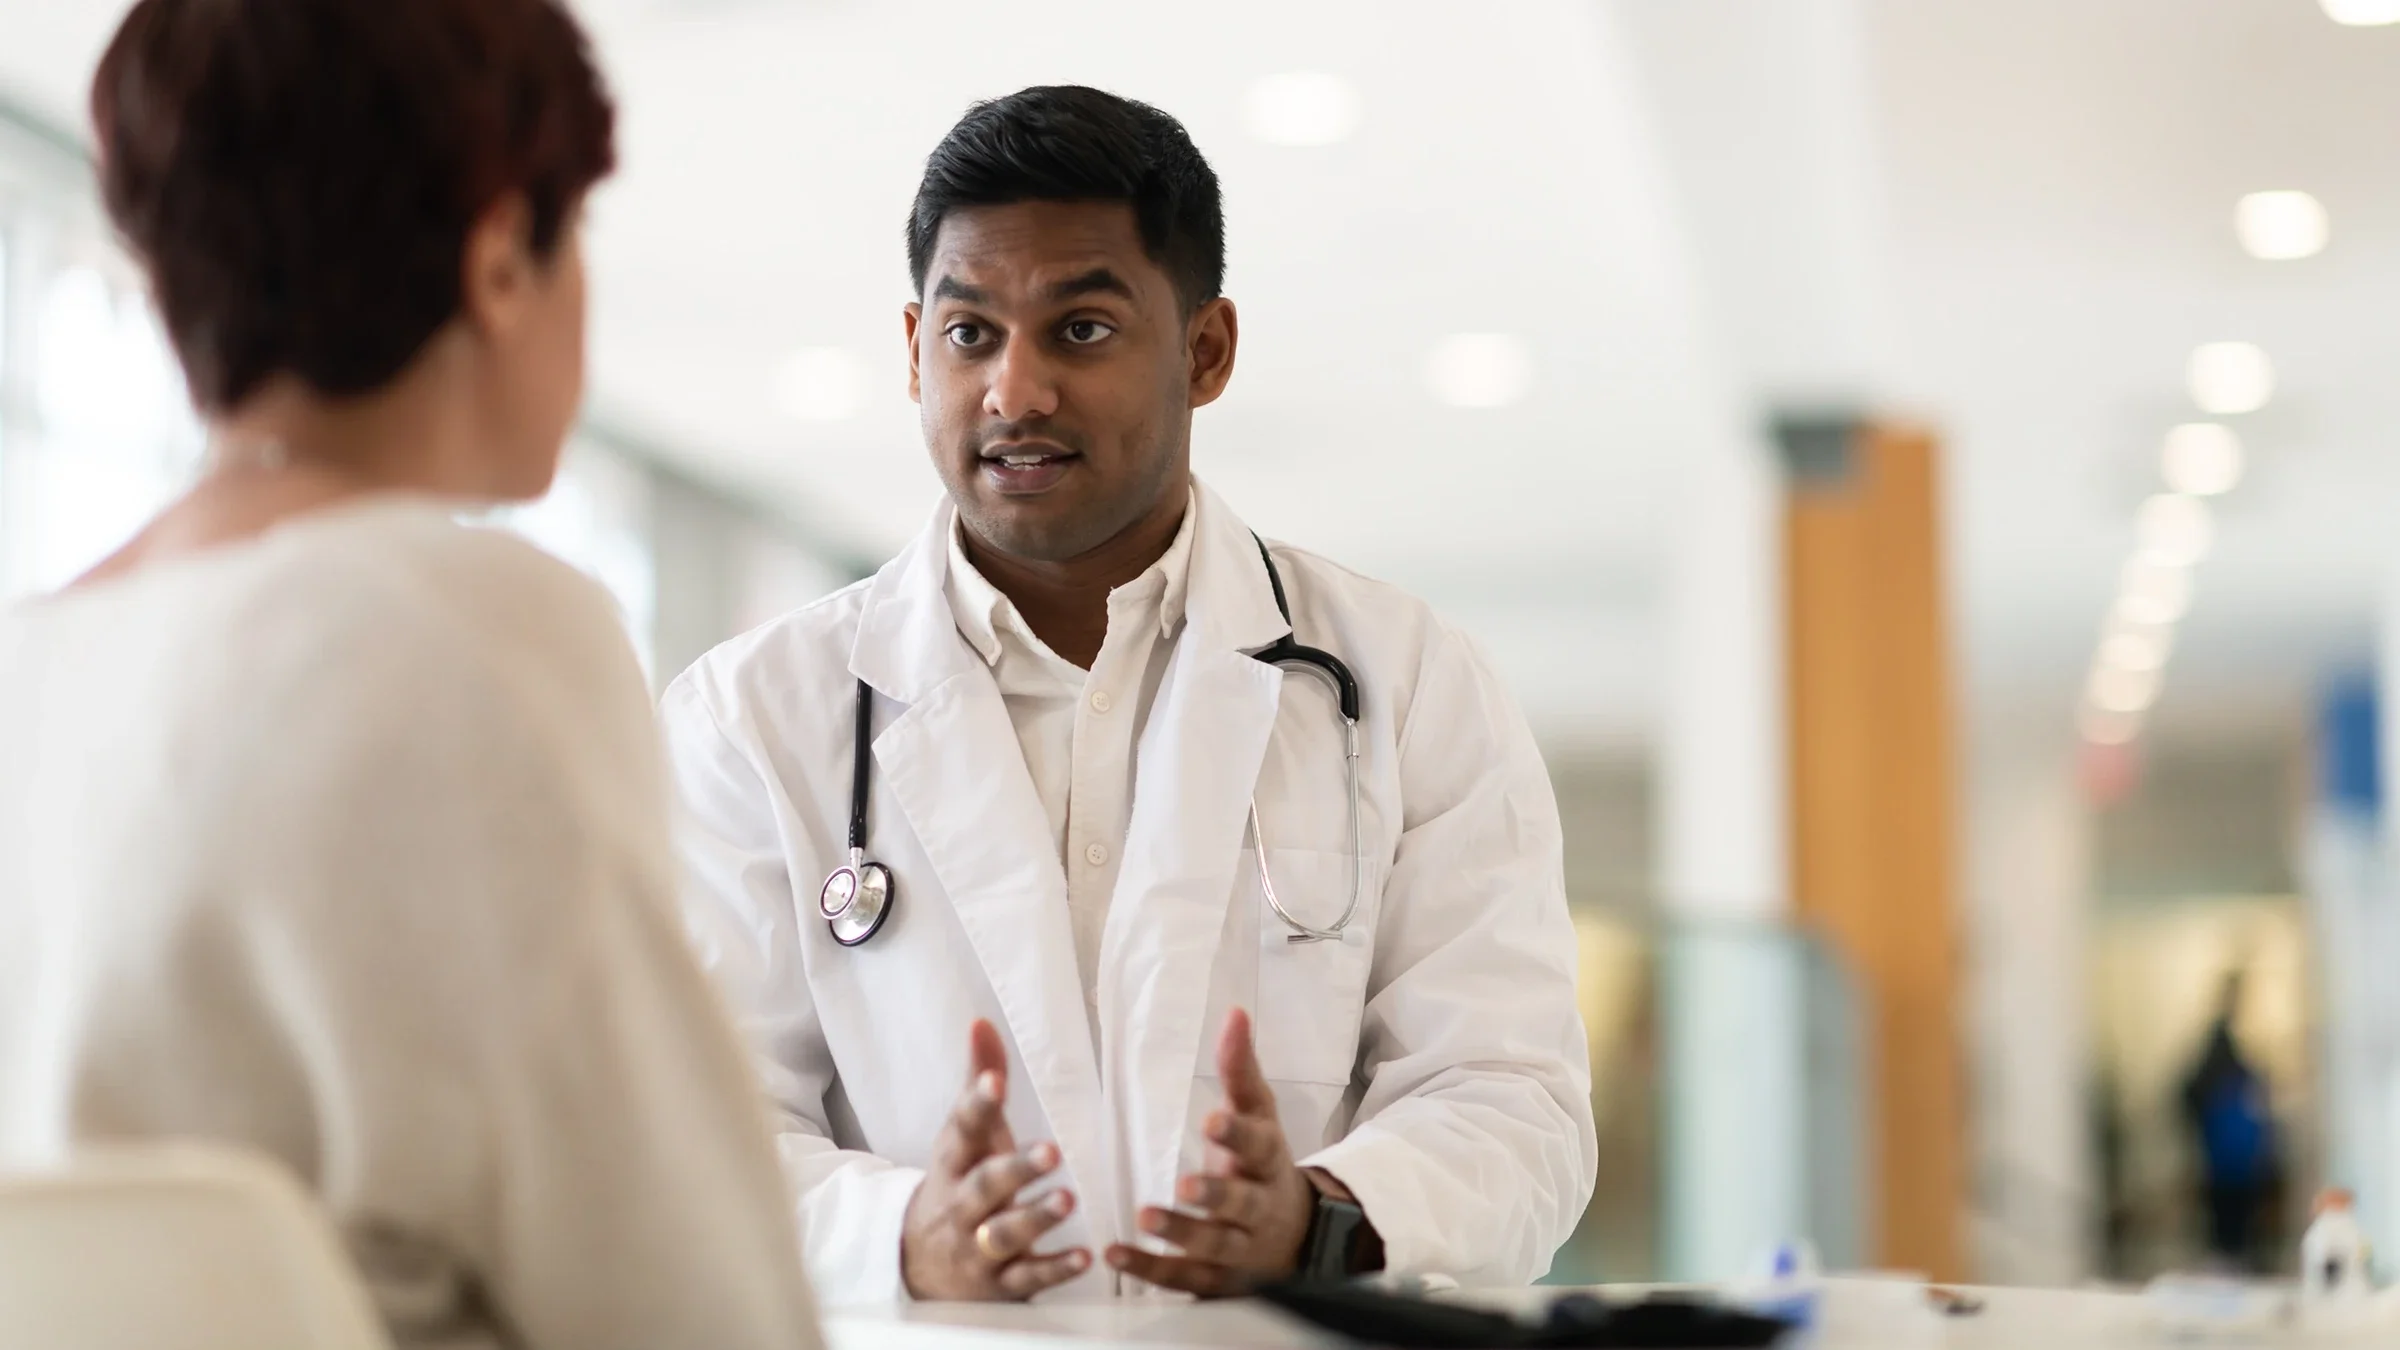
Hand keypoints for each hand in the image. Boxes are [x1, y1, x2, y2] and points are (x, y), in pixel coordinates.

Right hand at [901, 1019, 1090, 1299]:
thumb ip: (979, 1082)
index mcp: (954, 1162)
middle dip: (1014, 1169)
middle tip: (1051, 1152)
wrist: (919, 1265)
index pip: (961, 1130)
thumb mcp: (965, 1138)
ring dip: (1036, 1217)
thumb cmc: (958, 1185)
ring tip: (1067, 1199)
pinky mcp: (999, 1284)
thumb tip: (982, 1022)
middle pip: (984, 1186)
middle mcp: (962, 1204)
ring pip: (1004, 1234)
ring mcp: (978, 1247)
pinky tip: (1084, 1256)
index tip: (995, 1083)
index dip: (976, 1104)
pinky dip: (1054, 1268)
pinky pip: (1027, 1278)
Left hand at [1106, 1008, 1316, 1296]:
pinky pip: (1182, 1279)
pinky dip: (1149, 1270)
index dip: (1236, 1135)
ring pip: (1214, 1247)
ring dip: (1181, 1234)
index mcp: (1266, 1162)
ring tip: (1145, 1218)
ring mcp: (1238, 1250)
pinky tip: (1115, 1254)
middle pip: (1241, 1205)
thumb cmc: (1261, 1165)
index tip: (1212, 1119)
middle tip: (1186, 1185)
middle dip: (1216, 1195)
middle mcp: (1256, 1209)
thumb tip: (1234, 1012)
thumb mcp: (1258, 1115)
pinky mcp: (1214, 1280)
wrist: (1292, 1238)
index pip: (1257, 1146)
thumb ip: (1240, 1069)